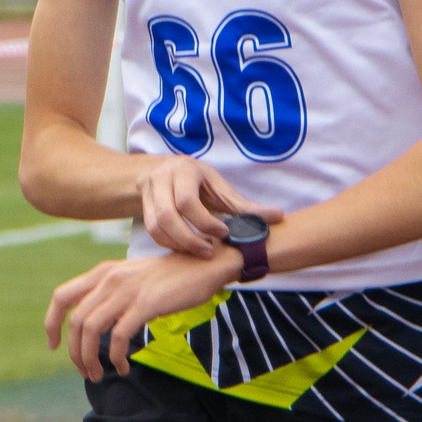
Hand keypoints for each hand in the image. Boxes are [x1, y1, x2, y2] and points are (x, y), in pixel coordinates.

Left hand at [45, 248, 237, 380]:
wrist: (205, 263)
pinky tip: (123, 367)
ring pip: (91, 330)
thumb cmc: (171, 276)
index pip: (62, 297)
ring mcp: (127, 291)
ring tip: (99, 374)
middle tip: (85, 371)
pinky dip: (116, 357)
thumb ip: (111, 292)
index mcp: (103, 272)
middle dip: (75, 352)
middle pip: (76, 321)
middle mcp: (109, 279)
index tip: (54, 345)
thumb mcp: (132, 276)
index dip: (52, 323)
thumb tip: (92, 323)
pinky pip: (119, 337)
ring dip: (90, 358)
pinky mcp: (145, 304)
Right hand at [134, 156, 283, 258]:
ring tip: (200, 252)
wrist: (159, 172)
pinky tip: (186, 249)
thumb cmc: (196, 181)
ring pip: (157, 226)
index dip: (205, 222)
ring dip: (179, 244)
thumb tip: (278, 216)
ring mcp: (149, 193)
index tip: (224, 233)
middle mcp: (162, 179)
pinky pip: (153, 232)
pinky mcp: (143, 208)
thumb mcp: (218, 187)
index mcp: (185, 170)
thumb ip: (243, 205)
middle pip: (169, 215)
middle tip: (210, 251)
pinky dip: (169, 244)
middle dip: (190, 238)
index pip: (187, 200)